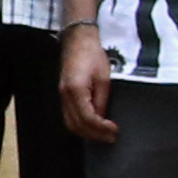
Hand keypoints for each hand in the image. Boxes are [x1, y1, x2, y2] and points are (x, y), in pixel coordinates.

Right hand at [55, 26, 116, 146]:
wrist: (78, 40)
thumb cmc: (92, 55)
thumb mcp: (104, 78)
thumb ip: (102, 100)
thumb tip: (103, 118)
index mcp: (75, 90)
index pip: (87, 119)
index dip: (102, 129)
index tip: (115, 130)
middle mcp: (65, 95)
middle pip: (76, 125)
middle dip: (95, 135)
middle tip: (112, 137)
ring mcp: (62, 95)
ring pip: (70, 123)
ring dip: (87, 132)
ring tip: (104, 134)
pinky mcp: (63, 94)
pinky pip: (69, 116)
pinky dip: (81, 125)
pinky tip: (93, 125)